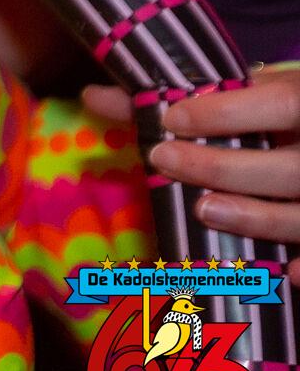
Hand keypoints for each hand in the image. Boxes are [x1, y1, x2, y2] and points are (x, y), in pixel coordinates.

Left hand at [83, 72, 299, 283]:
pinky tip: (290, 275)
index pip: (283, 104)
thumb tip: (91, 97)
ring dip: (255, 216)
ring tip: (201, 209)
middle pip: (288, 167)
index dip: (229, 114)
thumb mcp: (242, 95)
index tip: (172, 119)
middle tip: (164, 160)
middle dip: (223, 167)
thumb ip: (176, 97)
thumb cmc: (273, 113)